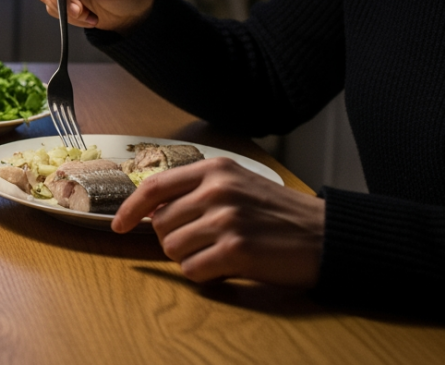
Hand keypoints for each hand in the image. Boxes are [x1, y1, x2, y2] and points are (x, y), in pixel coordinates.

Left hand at [111, 157, 324, 287]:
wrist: (325, 235)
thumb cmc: (278, 214)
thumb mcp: (238, 185)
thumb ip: (196, 190)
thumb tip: (150, 211)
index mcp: (215, 169)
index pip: (155, 186)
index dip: (131, 208)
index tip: (119, 224)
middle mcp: (218, 189)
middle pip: (161, 224)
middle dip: (175, 239)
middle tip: (206, 242)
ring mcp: (226, 218)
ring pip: (173, 248)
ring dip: (191, 258)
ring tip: (220, 252)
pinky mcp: (236, 249)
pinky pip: (192, 270)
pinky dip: (204, 275)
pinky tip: (227, 266)